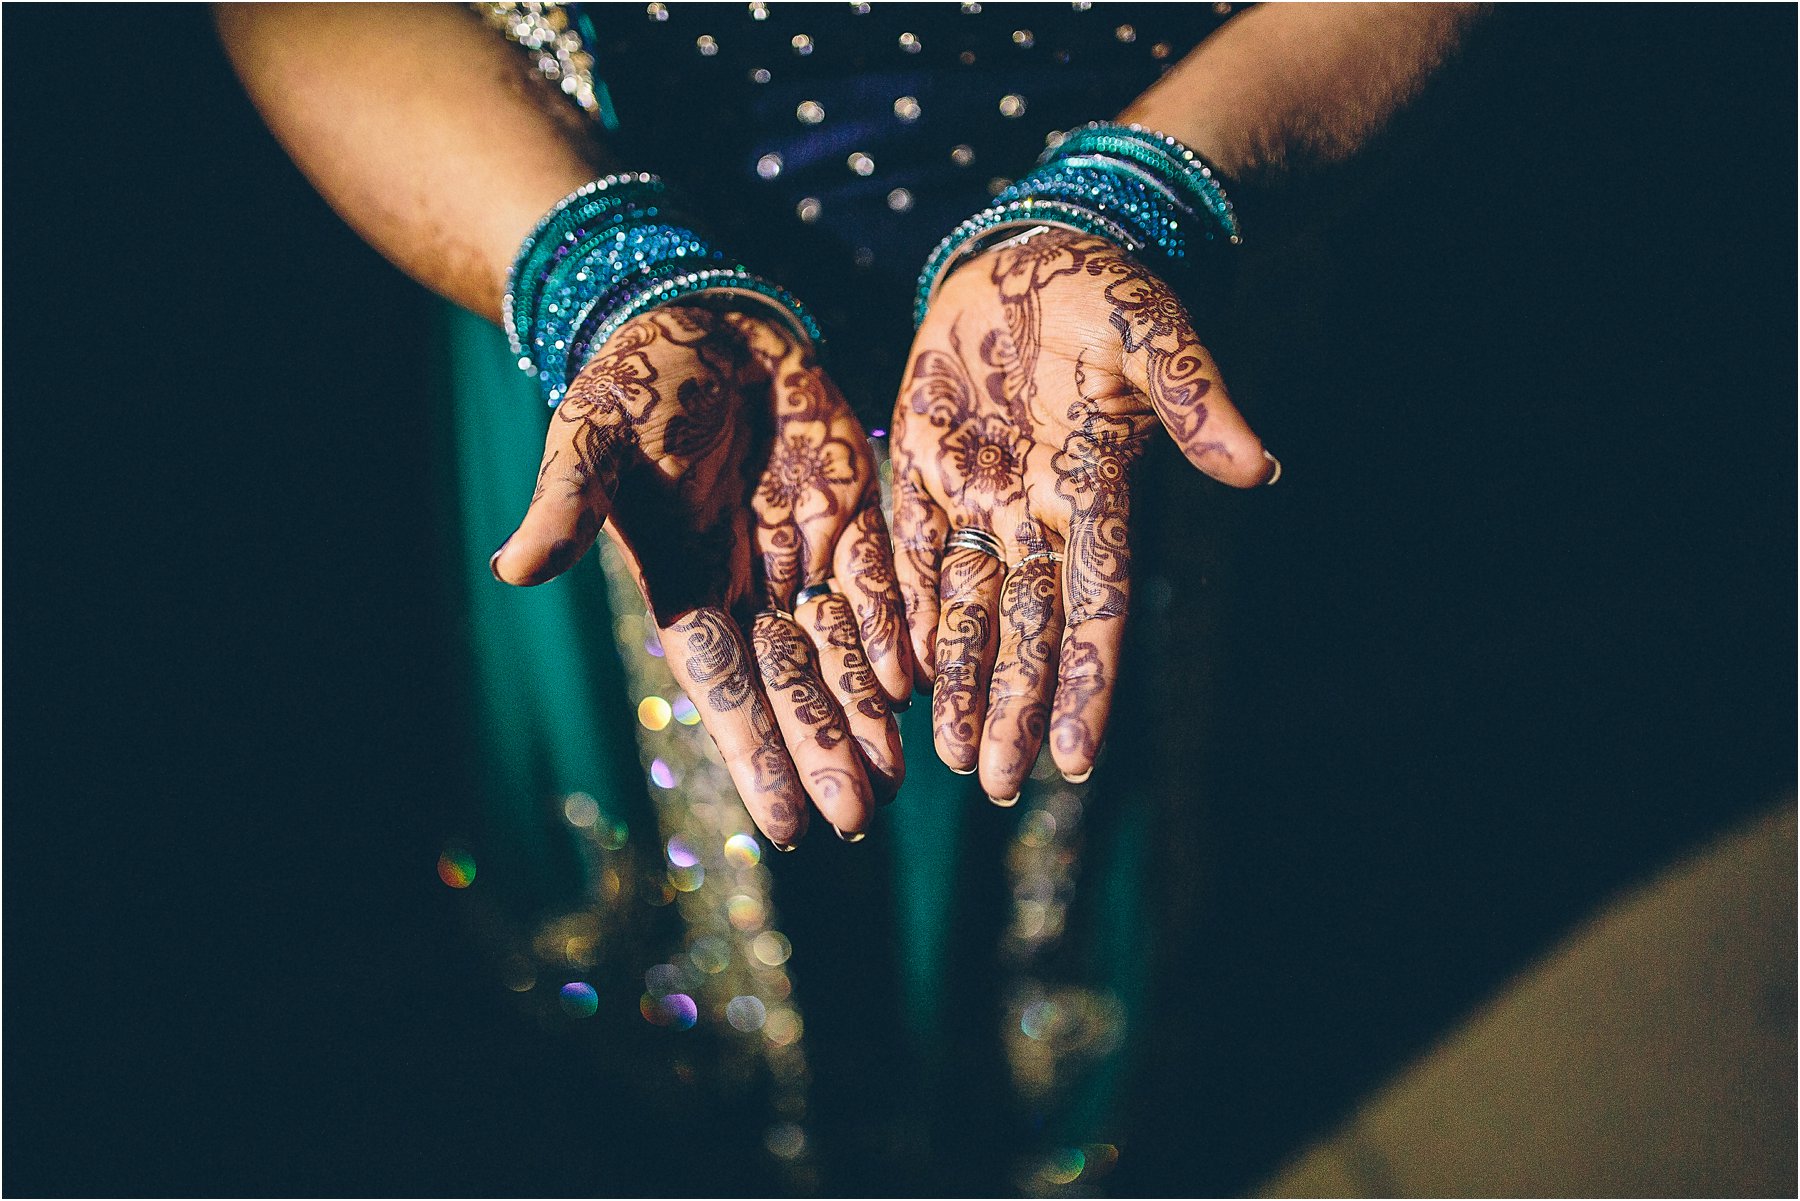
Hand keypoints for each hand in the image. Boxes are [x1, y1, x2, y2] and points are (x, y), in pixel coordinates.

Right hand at [492, 306, 909, 845]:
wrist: (699, 315)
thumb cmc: (635, 378)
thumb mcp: (591, 437)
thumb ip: (567, 505)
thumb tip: (514, 569)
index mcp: (684, 583)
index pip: (725, 684)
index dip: (755, 750)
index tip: (785, 824)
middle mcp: (747, 583)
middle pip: (792, 683)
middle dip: (823, 749)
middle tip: (859, 818)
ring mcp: (801, 552)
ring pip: (842, 650)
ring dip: (866, 711)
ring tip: (895, 780)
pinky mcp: (849, 513)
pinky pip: (880, 584)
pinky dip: (899, 632)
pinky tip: (922, 684)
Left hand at [890, 230, 1272, 800]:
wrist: (1028, 252)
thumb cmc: (1102, 288)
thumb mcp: (1151, 330)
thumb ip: (1194, 398)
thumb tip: (1260, 467)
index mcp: (1093, 489)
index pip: (1095, 605)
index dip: (1087, 681)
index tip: (1081, 759)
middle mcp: (1036, 513)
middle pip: (1027, 629)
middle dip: (1016, 705)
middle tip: (998, 784)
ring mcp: (976, 497)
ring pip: (967, 610)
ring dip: (963, 682)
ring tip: (954, 757)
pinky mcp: (921, 471)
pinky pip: (908, 557)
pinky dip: (902, 615)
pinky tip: (896, 678)